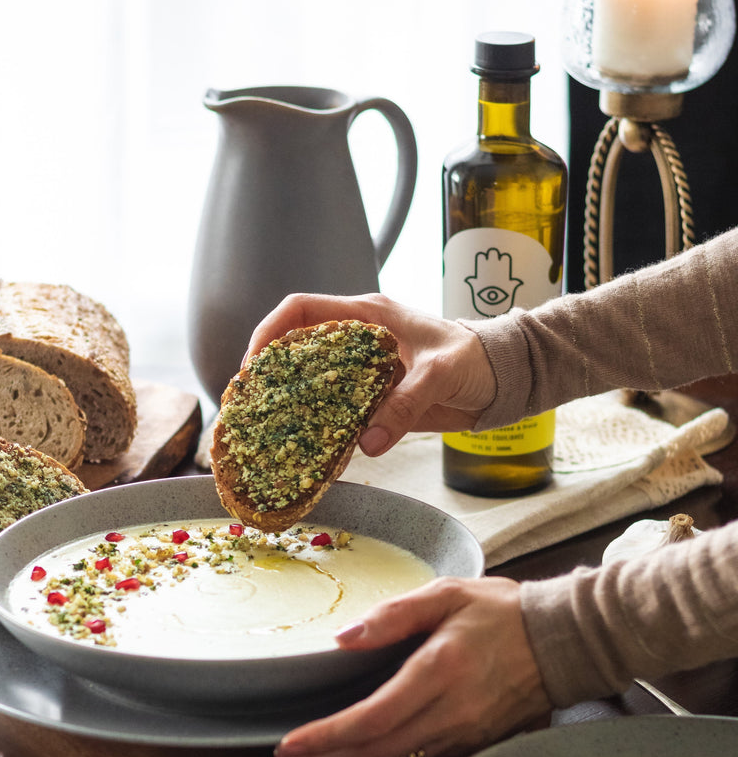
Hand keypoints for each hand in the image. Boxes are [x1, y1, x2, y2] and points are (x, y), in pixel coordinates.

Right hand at [245, 293, 495, 455]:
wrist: (504, 379)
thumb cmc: (477, 359)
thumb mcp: (441, 375)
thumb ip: (405, 404)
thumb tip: (369, 443)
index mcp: (368, 315)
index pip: (300, 310)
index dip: (269, 332)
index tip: (253, 365)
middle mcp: (358, 338)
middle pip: (296, 346)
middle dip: (270, 372)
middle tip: (251, 404)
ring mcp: (363, 369)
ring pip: (312, 380)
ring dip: (291, 401)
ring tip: (269, 428)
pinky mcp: (373, 397)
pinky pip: (337, 409)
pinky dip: (321, 426)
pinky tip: (310, 446)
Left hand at [272, 576, 551, 756]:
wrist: (565, 640)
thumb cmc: (502, 610)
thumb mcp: (445, 594)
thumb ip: (392, 616)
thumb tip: (343, 638)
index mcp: (440, 670)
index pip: (373, 719)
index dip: (326, 737)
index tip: (289, 744)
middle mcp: (452, 712)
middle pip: (377, 754)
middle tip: (289, 755)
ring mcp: (466, 735)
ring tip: (314, 756)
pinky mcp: (475, 744)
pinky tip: (361, 751)